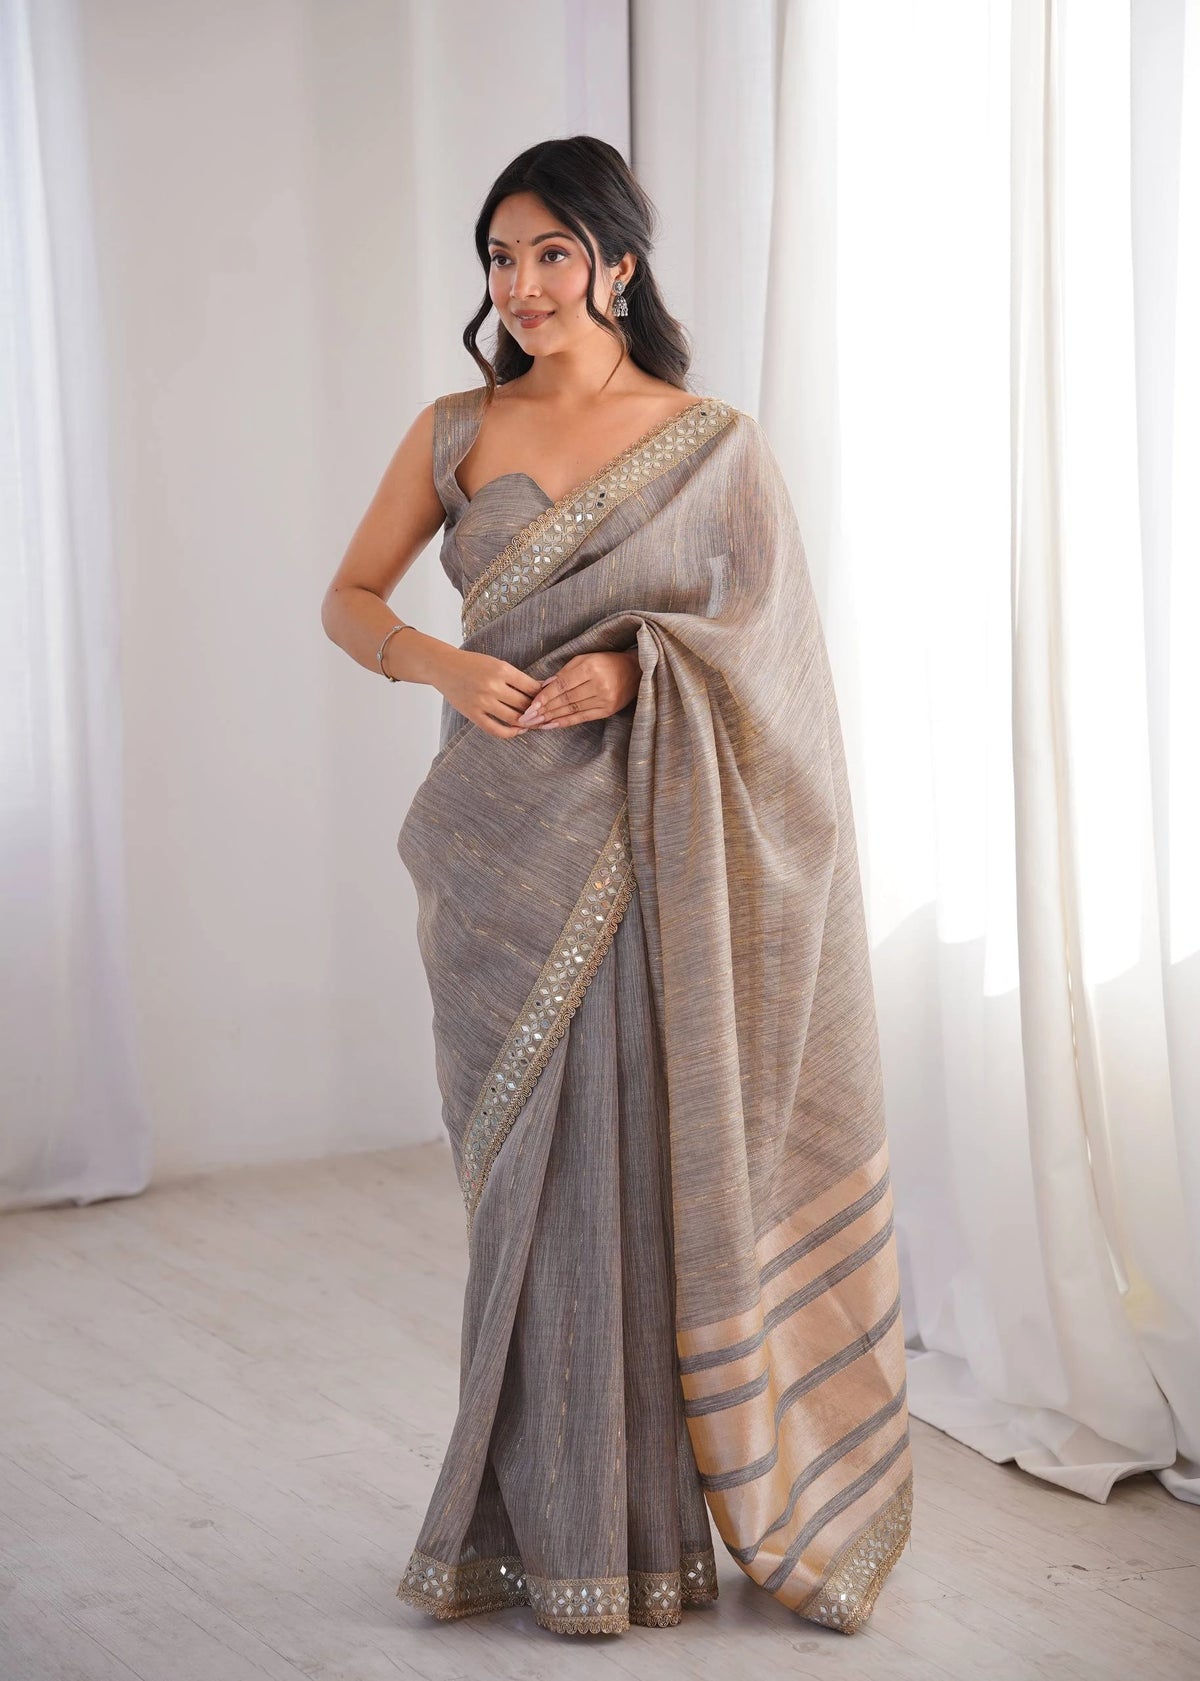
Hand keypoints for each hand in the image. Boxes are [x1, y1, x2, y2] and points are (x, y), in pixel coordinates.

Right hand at [436, 648, 543, 739]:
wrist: (444, 667)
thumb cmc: (473, 664)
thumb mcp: (497, 664)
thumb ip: (517, 677)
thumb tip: (542, 688)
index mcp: (502, 670)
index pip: (532, 687)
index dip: (544, 695)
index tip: (549, 699)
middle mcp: (493, 686)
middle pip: (525, 704)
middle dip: (538, 711)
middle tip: (547, 715)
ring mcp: (482, 702)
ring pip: (514, 719)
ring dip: (528, 723)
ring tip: (535, 723)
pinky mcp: (473, 714)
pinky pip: (496, 730)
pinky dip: (510, 733)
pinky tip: (518, 730)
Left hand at [515, 650, 640, 730]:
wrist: (635, 671)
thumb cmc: (606, 661)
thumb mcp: (585, 659)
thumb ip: (564, 672)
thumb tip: (543, 686)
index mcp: (590, 668)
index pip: (562, 686)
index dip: (544, 697)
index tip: (529, 706)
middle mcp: (598, 685)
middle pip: (565, 700)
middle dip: (543, 710)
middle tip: (526, 719)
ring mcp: (604, 700)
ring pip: (572, 710)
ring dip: (551, 718)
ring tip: (534, 724)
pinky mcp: (608, 710)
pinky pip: (582, 718)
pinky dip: (565, 722)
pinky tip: (551, 725)